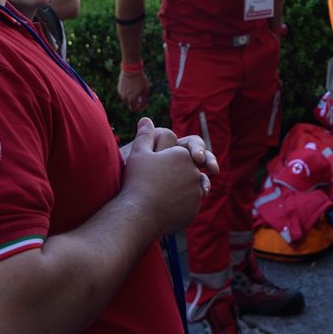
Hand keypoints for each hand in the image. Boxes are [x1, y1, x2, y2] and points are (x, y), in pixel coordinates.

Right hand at [117, 69, 150, 112]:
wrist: (131, 69)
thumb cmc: (140, 80)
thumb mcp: (146, 90)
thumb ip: (145, 99)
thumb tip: (144, 105)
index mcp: (131, 99)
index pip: (134, 109)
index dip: (139, 108)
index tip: (143, 104)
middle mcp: (124, 98)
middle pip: (130, 104)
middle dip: (135, 103)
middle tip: (141, 98)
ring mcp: (120, 93)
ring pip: (126, 99)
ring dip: (131, 97)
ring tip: (137, 91)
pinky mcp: (118, 88)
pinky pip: (123, 93)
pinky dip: (128, 92)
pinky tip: (132, 86)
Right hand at [122, 117, 213, 234]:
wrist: (138, 213)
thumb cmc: (137, 181)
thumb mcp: (138, 154)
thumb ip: (145, 136)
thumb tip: (147, 120)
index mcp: (183, 155)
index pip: (181, 153)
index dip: (170, 159)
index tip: (158, 167)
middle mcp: (194, 171)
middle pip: (187, 170)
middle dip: (177, 174)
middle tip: (159, 182)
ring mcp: (196, 191)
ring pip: (190, 187)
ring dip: (181, 189)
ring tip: (162, 195)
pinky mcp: (194, 209)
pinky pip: (189, 204)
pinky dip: (180, 204)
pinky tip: (164, 207)